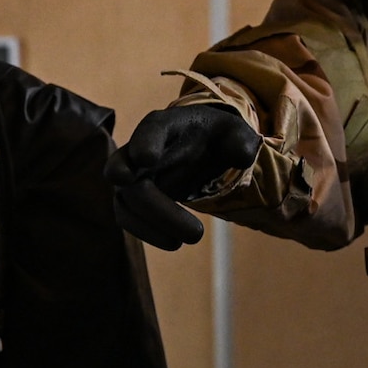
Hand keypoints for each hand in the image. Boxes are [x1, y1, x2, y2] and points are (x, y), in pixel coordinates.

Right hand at [105, 105, 260, 249]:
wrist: (199, 146)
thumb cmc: (213, 137)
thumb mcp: (234, 132)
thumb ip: (240, 141)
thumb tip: (243, 157)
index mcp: (165, 125)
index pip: (150, 130)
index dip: (145, 142)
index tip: (146, 158)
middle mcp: (138, 149)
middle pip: (129, 175)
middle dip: (155, 206)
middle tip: (197, 233)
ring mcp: (130, 175)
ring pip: (125, 202)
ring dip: (152, 226)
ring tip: (185, 241)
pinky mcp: (131, 198)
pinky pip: (127, 218)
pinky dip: (149, 234)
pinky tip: (174, 242)